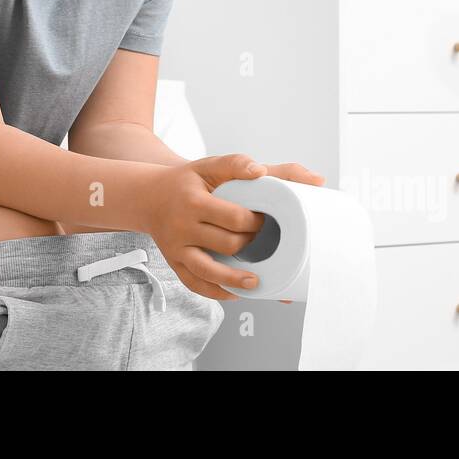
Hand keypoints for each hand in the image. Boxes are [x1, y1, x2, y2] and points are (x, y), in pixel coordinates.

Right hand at [142, 155, 324, 301]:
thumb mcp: (213, 166)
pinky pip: (195, 284)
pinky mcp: (173, 263)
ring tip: (256, 282)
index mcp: (194, 201)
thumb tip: (310, 178)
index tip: (266, 219)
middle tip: (262, 239)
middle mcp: (182, 226)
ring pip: (208, 270)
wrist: (148, 195)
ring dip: (235, 280)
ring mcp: (176, 247)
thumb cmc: (189, 181)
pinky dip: (216, 292)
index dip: (255, 222)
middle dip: (250, 245)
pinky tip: (234, 293)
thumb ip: (248, 165)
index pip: (233, 217)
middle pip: (225, 245)